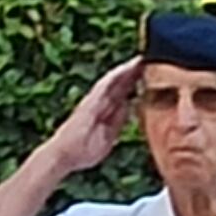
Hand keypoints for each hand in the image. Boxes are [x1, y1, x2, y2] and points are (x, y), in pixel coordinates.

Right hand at [45, 59, 141, 174]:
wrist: (65, 155)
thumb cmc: (84, 150)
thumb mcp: (109, 135)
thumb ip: (118, 120)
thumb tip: (129, 106)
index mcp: (105, 112)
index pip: (123, 94)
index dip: (135, 84)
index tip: (150, 75)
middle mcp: (99, 103)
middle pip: (119, 85)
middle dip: (133, 74)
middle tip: (148, 61)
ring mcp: (93, 101)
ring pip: (112, 82)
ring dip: (125, 70)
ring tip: (139, 60)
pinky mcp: (89, 102)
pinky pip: (103, 86)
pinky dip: (113, 77)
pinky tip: (125, 69)